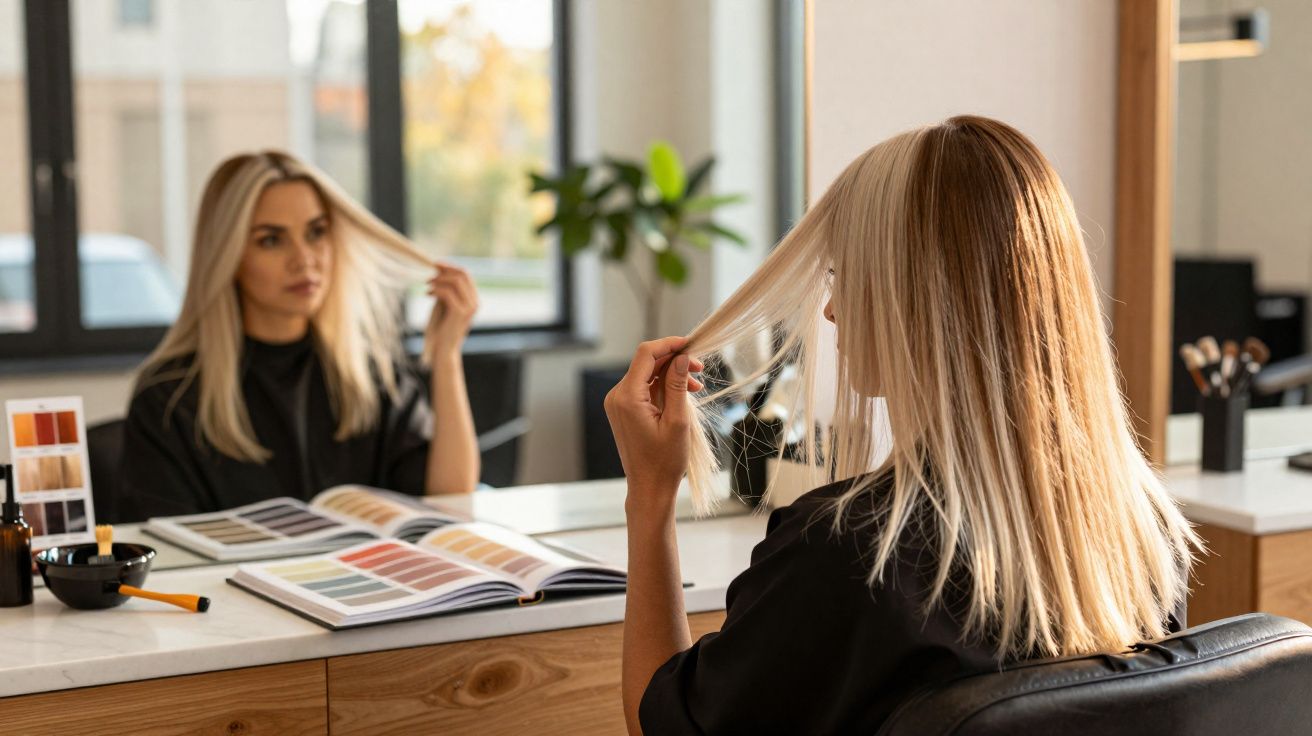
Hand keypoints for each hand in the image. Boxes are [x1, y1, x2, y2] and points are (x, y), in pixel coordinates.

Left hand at [425, 263, 477, 361]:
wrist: (443, 350)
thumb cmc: (441, 329)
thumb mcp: (445, 305)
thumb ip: (446, 291)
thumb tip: (438, 272)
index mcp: (473, 300)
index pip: (466, 275)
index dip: (451, 267)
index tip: (436, 264)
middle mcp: (475, 302)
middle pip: (463, 274)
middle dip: (445, 269)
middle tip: (430, 271)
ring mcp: (470, 307)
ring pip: (456, 281)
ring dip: (439, 279)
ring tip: (427, 285)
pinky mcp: (460, 312)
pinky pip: (448, 292)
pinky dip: (435, 289)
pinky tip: (427, 294)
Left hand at [604, 337, 704, 511]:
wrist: (649, 487)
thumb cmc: (664, 460)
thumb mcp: (678, 420)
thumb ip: (678, 385)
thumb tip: (683, 357)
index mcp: (627, 397)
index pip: (646, 354)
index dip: (669, 344)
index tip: (692, 345)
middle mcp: (617, 396)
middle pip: (646, 362)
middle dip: (674, 360)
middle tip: (701, 368)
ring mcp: (617, 403)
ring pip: (646, 374)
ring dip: (671, 374)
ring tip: (696, 386)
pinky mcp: (623, 409)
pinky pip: (643, 388)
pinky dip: (663, 387)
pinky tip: (683, 394)